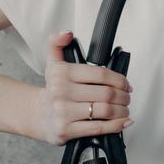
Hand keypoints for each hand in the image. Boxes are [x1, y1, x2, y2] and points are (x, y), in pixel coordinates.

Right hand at [38, 30, 133, 145]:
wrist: (37, 116)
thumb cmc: (53, 92)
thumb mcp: (52, 64)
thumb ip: (57, 44)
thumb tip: (67, 33)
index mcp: (62, 74)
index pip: (100, 74)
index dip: (119, 80)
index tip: (126, 85)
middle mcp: (61, 92)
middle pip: (106, 93)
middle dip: (123, 96)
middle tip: (127, 98)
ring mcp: (64, 112)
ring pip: (105, 111)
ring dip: (122, 111)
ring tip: (125, 109)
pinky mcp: (66, 130)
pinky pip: (98, 128)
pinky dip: (115, 126)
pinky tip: (122, 122)